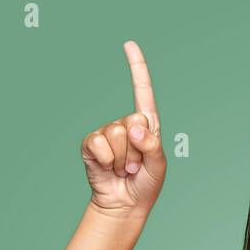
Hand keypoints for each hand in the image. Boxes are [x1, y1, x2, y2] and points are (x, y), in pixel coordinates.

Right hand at [81, 40, 166, 216]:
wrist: (124, 204)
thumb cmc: (145, 184)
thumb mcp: (158, 166)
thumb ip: (152, 145)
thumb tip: (135, 126)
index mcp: (147, 125)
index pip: (142, 92)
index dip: (136, 68)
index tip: (129, 44)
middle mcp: (126, 125)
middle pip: (131, 121)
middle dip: (136, 150)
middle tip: (135, 167)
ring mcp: (107, 133)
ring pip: (116, 135)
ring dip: (123, 159)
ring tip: (124, 170)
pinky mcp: (91, 144)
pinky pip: (98, 143)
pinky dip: (106, 161)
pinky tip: (108, 169)